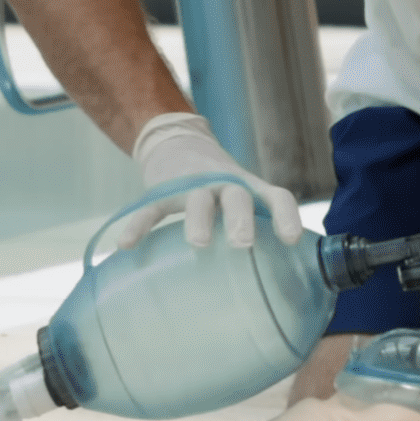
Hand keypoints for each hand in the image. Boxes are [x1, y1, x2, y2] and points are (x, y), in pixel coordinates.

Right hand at [105, 112, 301, 250]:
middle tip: (243, 243)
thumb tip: (275, 279)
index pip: (277, 196)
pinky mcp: (162, 191)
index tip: (292, 240)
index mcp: (249, 188)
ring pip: (198, 200)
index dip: (286, 216)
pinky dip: (138, 226)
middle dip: (241, 219)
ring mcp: (193, 186)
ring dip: (199, 220)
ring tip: (200, 244)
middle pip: (238, 197)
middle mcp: (225, 184)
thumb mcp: (242, 195)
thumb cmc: (219, 185)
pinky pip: (151, 209)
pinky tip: (127, 245)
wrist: (178, 141)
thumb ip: (255, 227)